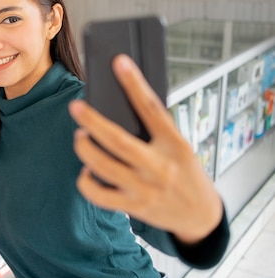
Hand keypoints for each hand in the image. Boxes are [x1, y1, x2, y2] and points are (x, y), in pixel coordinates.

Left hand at [68, 54, 222, 243]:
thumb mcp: (180, 148)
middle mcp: (159, 166)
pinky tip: (86, 171)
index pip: (152, 108)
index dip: (134, 83)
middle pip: (117, 140)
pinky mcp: (133, 206)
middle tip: (75, 107)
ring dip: (85, 149)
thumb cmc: (186, 174)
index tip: (119, 62)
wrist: (201, 216)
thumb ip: (155, 132)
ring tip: (80, 138)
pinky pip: (98, 194)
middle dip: (92, 121)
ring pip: (102, 166)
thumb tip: (118, 107)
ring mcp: (144, 188)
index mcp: (174, 145)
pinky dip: (86, 181)